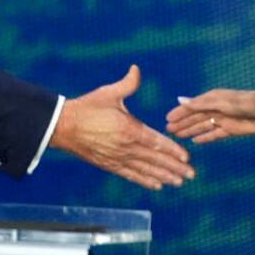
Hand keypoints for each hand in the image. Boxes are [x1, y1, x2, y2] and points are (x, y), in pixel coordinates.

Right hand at [49, 65, 194, 189]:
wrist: (63, 126)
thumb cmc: (87, 107)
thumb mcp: (109, 93)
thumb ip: (127, 83)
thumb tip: (136, 68)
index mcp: (129, 128)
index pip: (157, 142)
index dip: (173, 150)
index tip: (187, 157)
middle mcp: (126, 146)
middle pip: (155, 159)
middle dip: (174, 167)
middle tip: (191, 175)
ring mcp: (117, 158)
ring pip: (145, 170)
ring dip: (163, 176)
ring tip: (179, 182)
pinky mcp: (109, 165)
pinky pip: (130, 175)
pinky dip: (144, 180)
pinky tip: (156, 186)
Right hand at [165, 88, 254, 143]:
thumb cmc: (244, 103)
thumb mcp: (221, 102)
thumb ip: (200, 104)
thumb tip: (180, 100)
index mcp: (212, 99)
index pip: (191, 106)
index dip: (179, 112)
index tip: (167, 119)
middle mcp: (215, 109)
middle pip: (195, 117)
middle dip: (182, 123)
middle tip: (168, 131)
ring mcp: (222, 120)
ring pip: (202, 126)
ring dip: (190, 131)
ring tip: (178, 136)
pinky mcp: (229, 130)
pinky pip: (213, 134)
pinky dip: (204, 138)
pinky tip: (195, 141)